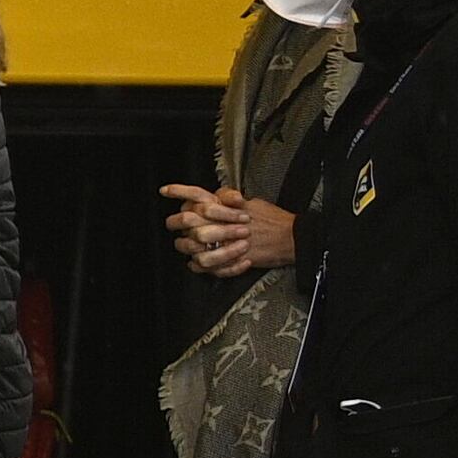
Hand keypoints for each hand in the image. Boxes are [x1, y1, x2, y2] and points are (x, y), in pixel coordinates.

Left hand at [163, 184, 293, 277]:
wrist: (292, 238)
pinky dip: (200, 266)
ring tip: (190, 246)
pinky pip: (205, 266)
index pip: (197, 194)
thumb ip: (229, 199)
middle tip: (174, 225)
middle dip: (176, 223)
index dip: (179, 191)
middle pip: (186, 221)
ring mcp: (224, 242)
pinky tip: (199, 262)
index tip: (165, 191)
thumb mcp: (251, 201)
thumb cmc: (273, 219)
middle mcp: (221, 222)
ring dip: (187, 247)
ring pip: (191, 246)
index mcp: (226, 206)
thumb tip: (215, 197)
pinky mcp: (230, 260)